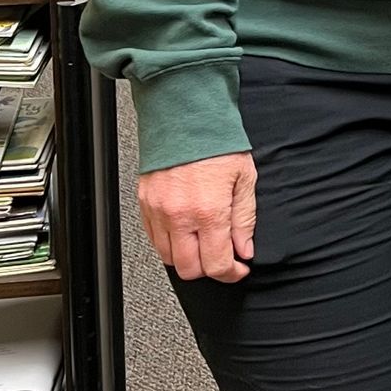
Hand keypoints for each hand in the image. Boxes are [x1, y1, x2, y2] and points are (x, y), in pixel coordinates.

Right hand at [139, 151, 255, 282]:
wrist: (185, 116)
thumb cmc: (216, 141)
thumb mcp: (245, 179)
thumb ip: (245, 219)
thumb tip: (245, 248)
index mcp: (209, 211)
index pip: (217, 265)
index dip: (231, 273)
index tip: (238, 268)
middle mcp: (179, 215)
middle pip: (189, 269)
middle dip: (209, 269)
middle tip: (222, 257)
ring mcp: (159, 211)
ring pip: (169, 257)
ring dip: (188, 257)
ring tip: (203, 242)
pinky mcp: (145, 203)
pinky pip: (154, 238)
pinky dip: (170, 242)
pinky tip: (185, 231)